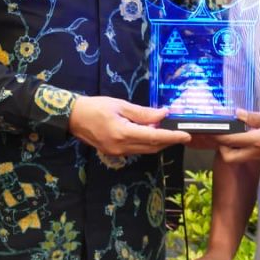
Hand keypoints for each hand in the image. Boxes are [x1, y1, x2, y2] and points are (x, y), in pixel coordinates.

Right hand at [68, 96, 189, 156]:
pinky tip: (148, 133)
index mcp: (123, 133)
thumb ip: (143, 113)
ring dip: (158, 142)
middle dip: (168, 141)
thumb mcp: (120, 105)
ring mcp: (117, 153)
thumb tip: (163, 115)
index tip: (186, 136)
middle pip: (152, 147)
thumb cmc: (95, 107)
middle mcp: (121, 147)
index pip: (154, 137)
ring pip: (145, 150)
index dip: (172, 137)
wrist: (73, 118)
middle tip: (180, 132)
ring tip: (164, 130)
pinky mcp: (114, 153)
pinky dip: (146, 143)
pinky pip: (136, 150)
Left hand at [211, 109, 259, 164]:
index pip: (230, 140)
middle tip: (222, 133)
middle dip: (221, 147)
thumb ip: (254, 117)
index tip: (209, 128)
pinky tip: (243, 136)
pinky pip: (246, 156)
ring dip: (230, 149)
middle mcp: (256, 152)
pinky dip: (240, 149)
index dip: (218, 135)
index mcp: (258, 141)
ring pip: (237, 158)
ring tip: (232, 133)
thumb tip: (237, 114)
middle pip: (229, 157)